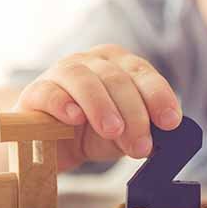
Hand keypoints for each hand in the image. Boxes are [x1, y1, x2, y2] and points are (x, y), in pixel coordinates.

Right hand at [15, 44, 181, 170]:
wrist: (47, 144)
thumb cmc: (91, 133)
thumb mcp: (122, 136)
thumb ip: (140, 134)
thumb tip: (158, 142)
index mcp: (119, 65)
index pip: (143, 73)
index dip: (158, 96)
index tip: (170, 122)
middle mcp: (92, 61)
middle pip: (117, 79)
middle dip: (134, 113)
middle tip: (141, 145)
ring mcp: (62, 72)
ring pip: (84, 80)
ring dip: (102, 106)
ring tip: (113, 131)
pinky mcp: (36, 91)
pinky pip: (50, 92)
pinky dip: (64, 103)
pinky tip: (75, 119)